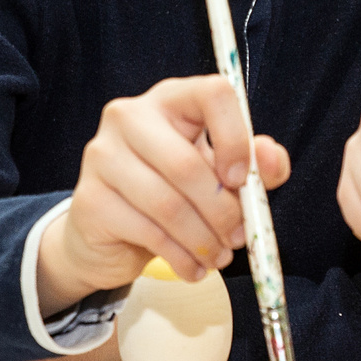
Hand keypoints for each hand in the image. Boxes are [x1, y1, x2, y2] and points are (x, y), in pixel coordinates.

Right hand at [36, 75, 290, 313]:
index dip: (235, 137)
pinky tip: (194, 267)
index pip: (211, 93)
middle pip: (186, 162)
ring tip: (219, 256)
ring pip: (167, 204)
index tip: (241, 179)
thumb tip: (271, 161)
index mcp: (170, 99)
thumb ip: (254, 164)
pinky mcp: (89, 199)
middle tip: (240, 237)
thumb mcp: (219, 172)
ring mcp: (103, 156)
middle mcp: (129, 117)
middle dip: (222, 209)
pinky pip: (147, 231)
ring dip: (203, 239)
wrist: (108, 230)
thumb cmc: (172, 189)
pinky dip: (180, 256)